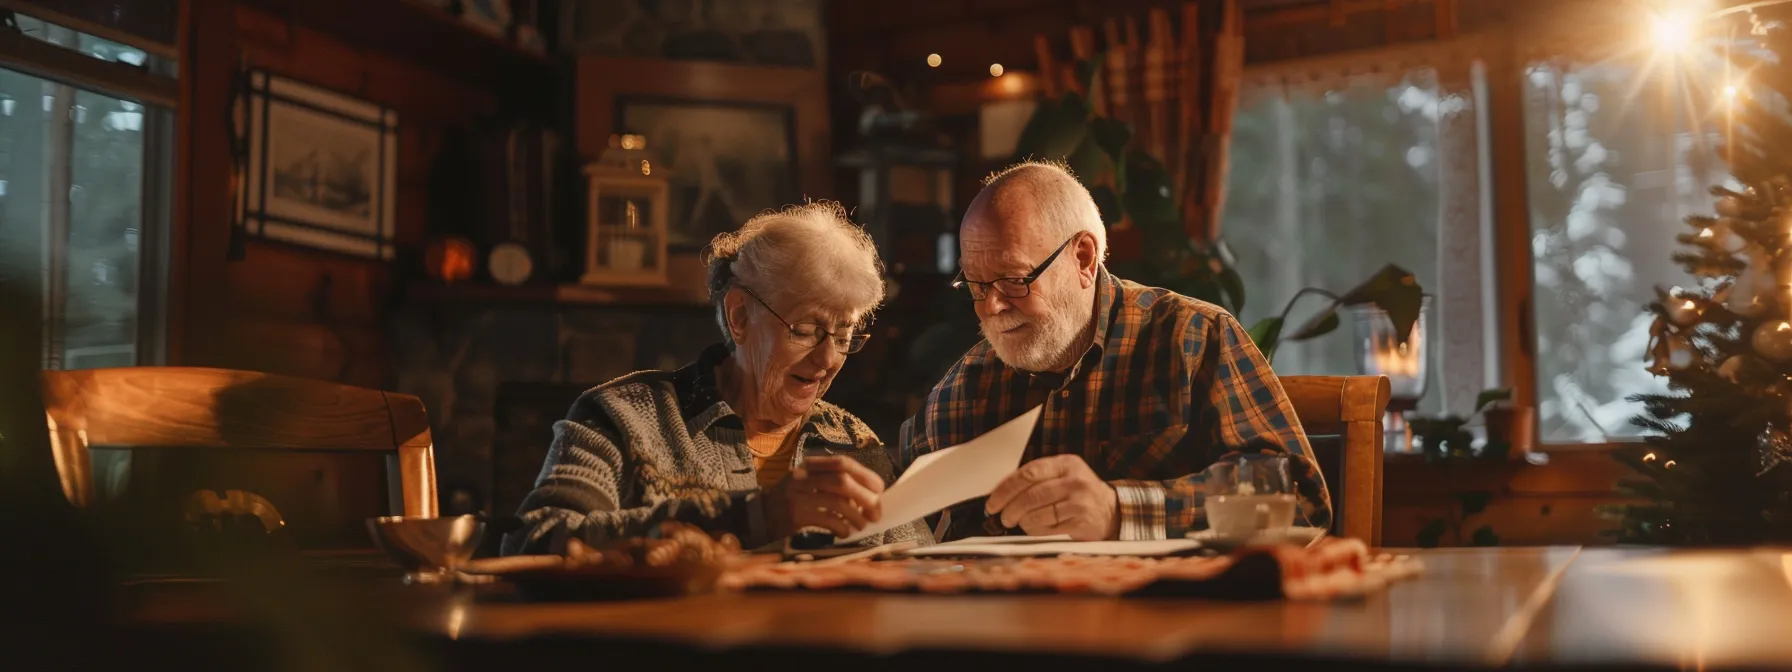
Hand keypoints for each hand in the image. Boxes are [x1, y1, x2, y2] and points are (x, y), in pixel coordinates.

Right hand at [764, 456, 884, 538]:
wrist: (760, 516)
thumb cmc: (793, 502)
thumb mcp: (810, 485)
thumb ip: (834, 486)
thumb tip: (869, 497)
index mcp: (810, 466)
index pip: (843, 463)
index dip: (865, 475)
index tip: (879, 490)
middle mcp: (803, 476)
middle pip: (843, 481)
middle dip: (865, 498)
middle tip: (876, 514)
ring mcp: (797, 495)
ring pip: (837, 502)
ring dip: (855, 516)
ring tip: (861, 526)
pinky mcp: (794, 515)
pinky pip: (826, 519)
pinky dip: (841, 527)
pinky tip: (844, 532)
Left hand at [984, 454, 1118, 540]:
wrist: (1111, 510)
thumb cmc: (1079, 493)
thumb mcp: (1062, 476)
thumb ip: (1036, 480)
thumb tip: (1000, 493)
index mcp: (1065, 463)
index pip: (1028, 473)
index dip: (1005, 489)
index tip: (993, 502)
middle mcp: (1074, 480)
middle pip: (1031, 494)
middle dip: (1010, 508)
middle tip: (1002, 517)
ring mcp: (1080, 501)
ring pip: (1038, 513)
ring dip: (1022, 521)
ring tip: (1018, 523)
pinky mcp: (1082, 521)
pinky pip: (1049, 528)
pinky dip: (1036, 530)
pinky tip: (1034, 529)